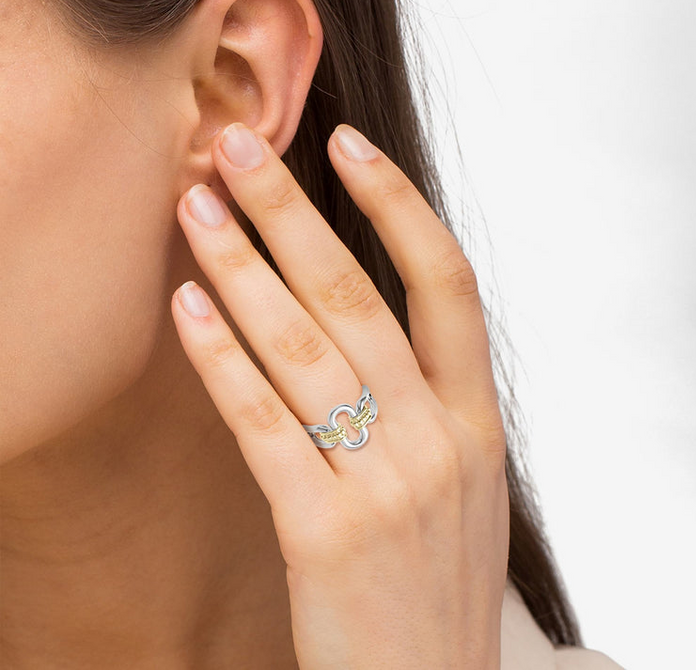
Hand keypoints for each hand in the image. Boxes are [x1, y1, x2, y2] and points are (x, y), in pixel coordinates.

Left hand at [171, 122, 509, 668]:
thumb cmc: (439, 582)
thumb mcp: (459, 483)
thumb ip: (424, 403)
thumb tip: (357, 320)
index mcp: (477, 421)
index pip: (448, 282)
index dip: (399, 205)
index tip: (349, 144)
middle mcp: (437, 438)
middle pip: (357, 295)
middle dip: (292, 210)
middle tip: (237, 145)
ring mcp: (385, 484)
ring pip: (302, 347)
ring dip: (240, 267)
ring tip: (194, 208)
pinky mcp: (324, 533)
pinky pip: (263, 425)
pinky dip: (222, 359)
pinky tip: (187, 308)